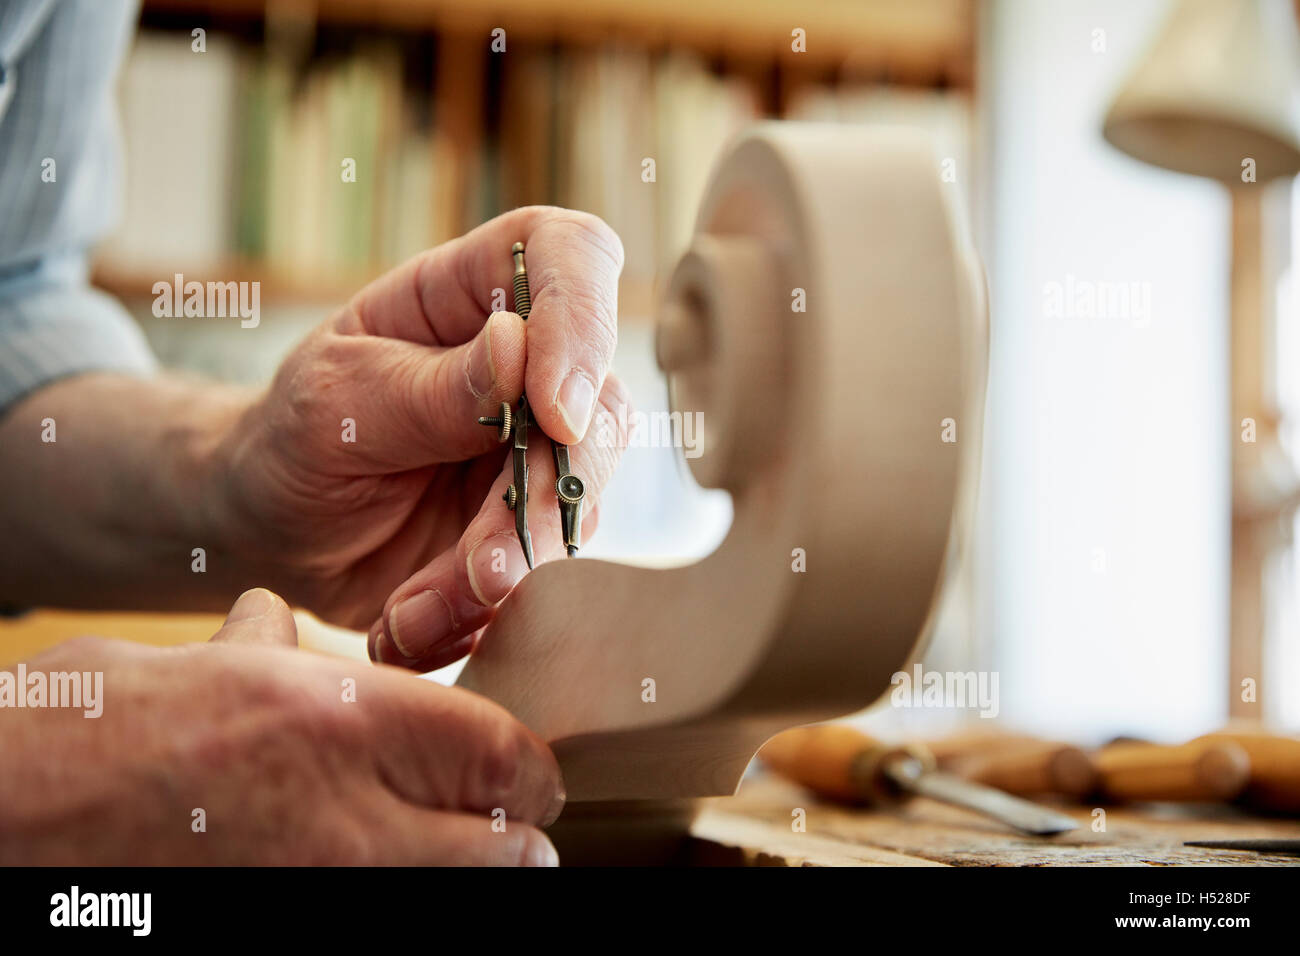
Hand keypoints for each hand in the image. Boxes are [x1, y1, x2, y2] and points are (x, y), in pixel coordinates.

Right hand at [0, 589, 563, 864]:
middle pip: (504, 847)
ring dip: (467, 876)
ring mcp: (320, 887)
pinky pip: (385, 908)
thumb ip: (270, 650)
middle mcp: (347, 812)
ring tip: (457, 859)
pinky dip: (399, 891)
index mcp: (341, 719)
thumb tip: (277, 626)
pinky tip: (375, 872)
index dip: (531, 769)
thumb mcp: (199, 664)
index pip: (502, 755)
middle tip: (515, 831)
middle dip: (517, 839)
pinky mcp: (289, 921)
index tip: (530, 775)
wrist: (8, 812)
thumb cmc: (95, 731)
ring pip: (454, 893)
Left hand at [212, 207, 629, 668]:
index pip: (573, 258)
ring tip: (419, 610)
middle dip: (545, 498)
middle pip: (600, 408)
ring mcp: (542, 450)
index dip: (584, 321)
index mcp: (478, 293)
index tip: (556, 411)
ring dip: (509, 569)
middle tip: (484, 565)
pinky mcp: (535, 526)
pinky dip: (481, 613)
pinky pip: (546, 575)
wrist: (276, 533)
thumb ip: (430, 388)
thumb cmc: (297, 436)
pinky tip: (410, 625)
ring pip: (580, 505)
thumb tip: (518, 348)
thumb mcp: (339, 399)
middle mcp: (532, 367)